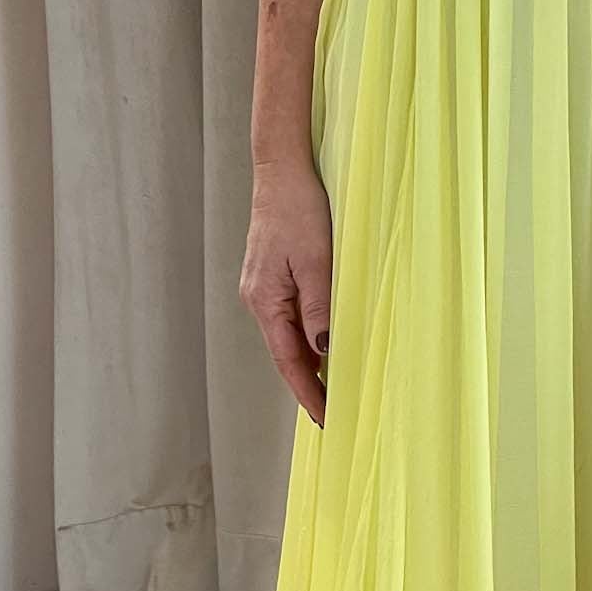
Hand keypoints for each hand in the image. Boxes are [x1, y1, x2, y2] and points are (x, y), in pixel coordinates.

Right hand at [239, 158, 333, 425]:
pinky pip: (289, 317)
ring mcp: (262, 289)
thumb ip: (319, 308)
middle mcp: (258, 300)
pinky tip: (323, 344)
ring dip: (308, 362)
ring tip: (333, 388)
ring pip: (287, 336)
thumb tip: (324, 351)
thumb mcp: (316, 261)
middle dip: (307, 385)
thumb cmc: (298, 210)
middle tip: (333, 413)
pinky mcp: (271, 276)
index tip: (326, 418)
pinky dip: (306, 336)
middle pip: (284, 353)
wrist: (281, 172)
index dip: (307, 392)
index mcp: (264, 301)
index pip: (288, 361)